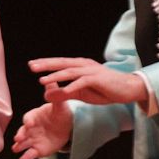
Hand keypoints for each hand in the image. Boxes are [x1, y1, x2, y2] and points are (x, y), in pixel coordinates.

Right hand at [13, 100, 74, 158]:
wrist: (64, 127)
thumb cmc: (59, 114)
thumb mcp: (60, 105)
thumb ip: (55, 94)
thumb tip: (51, 80)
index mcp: (33, 117)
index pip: (28, 118)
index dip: (29, 121)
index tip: (30, 123)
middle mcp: (29, 129)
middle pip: (22, 132)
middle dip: (20, 135)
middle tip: (18, 138)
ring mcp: (32, 140)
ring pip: (23, 144)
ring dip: (18, 146)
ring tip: (16, 149)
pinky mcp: (37, 150)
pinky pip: (30, 154)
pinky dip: (26, 157)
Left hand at [28, 56, 147, 106]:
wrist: (127, 89)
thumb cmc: (104, 90)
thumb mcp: (80, 93)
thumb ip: (64, 94)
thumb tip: (46, 95)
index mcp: (79, 66)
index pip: (60, 63)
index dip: (46, 63)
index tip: (31, 65)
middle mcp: (84, 65)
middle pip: (62, 64)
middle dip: (46, 65)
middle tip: (31, 66)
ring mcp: (91, 71)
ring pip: (70, 72)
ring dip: (56, 76)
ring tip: (42, 80)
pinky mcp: (98, 79)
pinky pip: (83, 82)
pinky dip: (72, 86)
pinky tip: (63, 91)